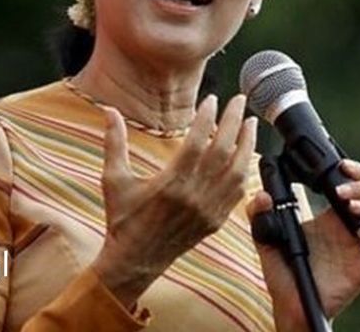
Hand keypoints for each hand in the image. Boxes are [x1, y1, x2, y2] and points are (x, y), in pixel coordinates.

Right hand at [91, 94, 257, 307]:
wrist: (135, 260)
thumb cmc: (123, 219)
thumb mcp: (114, 179)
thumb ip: (114, 142)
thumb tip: (109, 111)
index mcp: (170, 183)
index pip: (196, 142)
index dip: (207, 118)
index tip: (213, 99)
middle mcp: (193, 196)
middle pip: (222, 151)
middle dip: (233, 122)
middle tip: (239, 100)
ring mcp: (208, 210)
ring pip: (236, 171)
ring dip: (247, 145)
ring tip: (250, 123)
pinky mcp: (215, 221)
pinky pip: (237, 192)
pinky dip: (244, 171)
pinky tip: (247, 155)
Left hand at [246, 159, 359, 330]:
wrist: (291, 304)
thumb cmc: (283, 272)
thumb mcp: (267, 238)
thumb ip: (260, 216)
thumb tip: (261, 196)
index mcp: (331, 216)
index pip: (352, 184)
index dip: (353, 171)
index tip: (341, 165)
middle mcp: (350, 226)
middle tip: (341, 192)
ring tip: (351, 207)